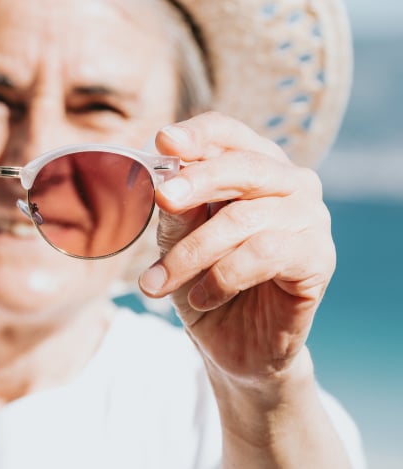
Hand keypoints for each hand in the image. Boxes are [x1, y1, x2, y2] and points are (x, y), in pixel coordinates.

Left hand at [138, 112, 334, 382]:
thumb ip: (177, 207)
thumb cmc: (204, 280)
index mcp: (252, 165)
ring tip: (158, 284)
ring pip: (243, 218)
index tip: (163, 140)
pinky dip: (223, 277)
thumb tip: (164, 178)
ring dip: (192, 254)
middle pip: (241, 166)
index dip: (196, 134)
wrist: (236, 344)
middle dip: (195, 182)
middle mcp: (288, 182)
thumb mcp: (179, 239)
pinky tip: (202, 297)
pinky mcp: (318, 257)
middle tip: (162, 198)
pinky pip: (264, 254)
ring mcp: (310, 217)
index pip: (227, 133)